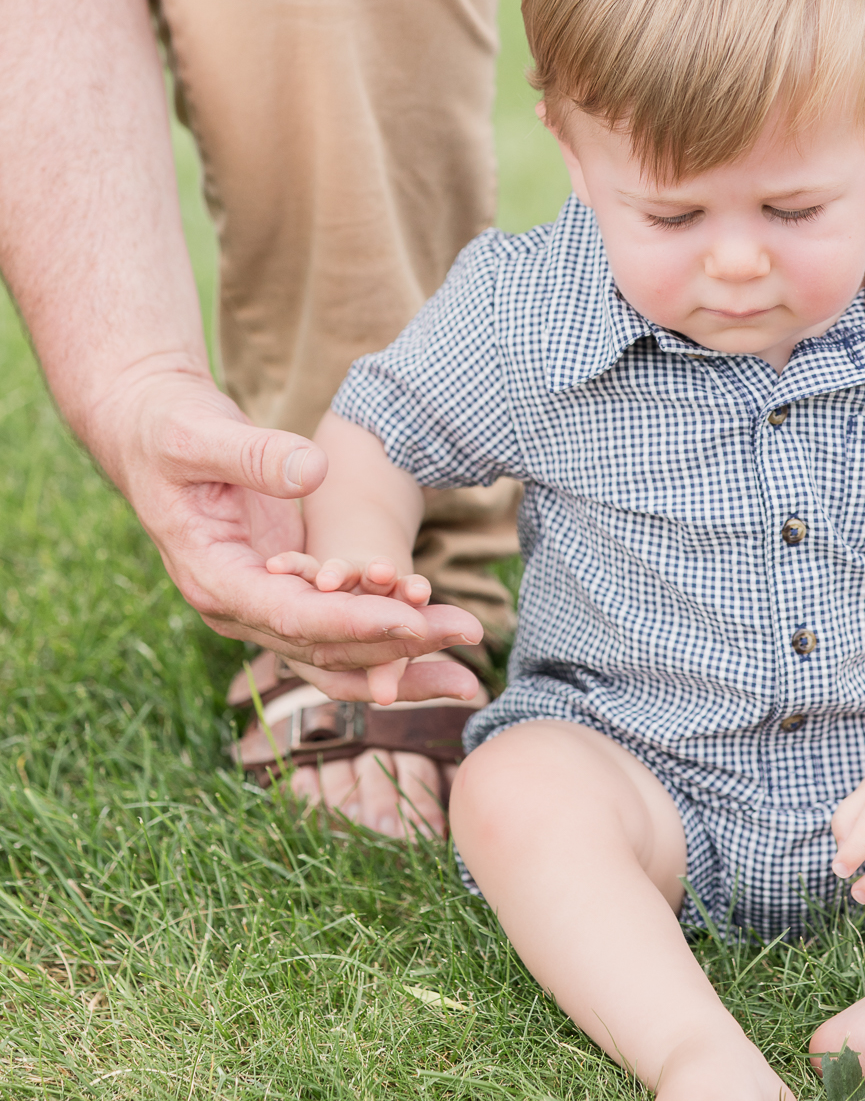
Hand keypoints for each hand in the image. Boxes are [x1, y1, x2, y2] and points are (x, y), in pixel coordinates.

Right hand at [97, 366, 482, 682]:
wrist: (157, 432)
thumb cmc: (170, 429)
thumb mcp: (199, 433)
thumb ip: (253, 454)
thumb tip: (314, 471)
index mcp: (215, 580)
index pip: (292, 618)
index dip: (352, 623)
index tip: (409, 622)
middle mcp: (240, 609)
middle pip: (325, 649)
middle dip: (397, 648)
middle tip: (466, 634)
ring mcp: (266, 606)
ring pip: (339, 654)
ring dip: (404, 660)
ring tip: (469, 671)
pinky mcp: (290, 592)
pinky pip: (344, 629)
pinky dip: (391, 639)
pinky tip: (442, 639)